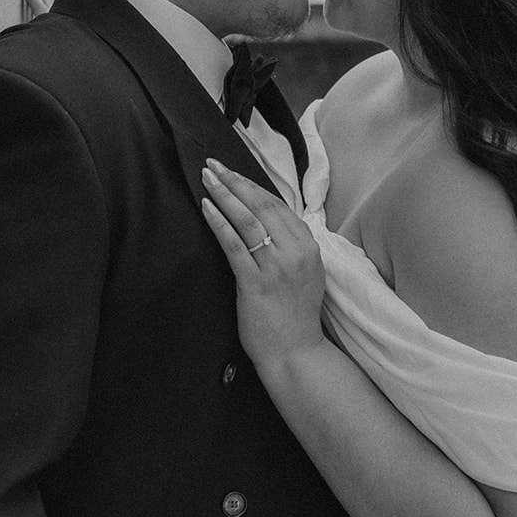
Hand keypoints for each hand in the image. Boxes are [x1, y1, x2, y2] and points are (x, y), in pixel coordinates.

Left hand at [201, 159, 325, 370]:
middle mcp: (296, 252)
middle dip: (235, 181)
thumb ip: (290, 247)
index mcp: (309, 247)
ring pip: (247, 220)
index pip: (278, 205)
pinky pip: (234, 245)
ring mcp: (277, 267)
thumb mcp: (304, 273)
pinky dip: (219, 223)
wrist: (296, 352)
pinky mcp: (256, 283)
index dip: (253, 185)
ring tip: (207, 179)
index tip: (234, 172)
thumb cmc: (295, 315)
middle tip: (214, 165)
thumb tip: (266, 223)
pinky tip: (207, 208)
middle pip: (262, 206)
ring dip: (225, 195)